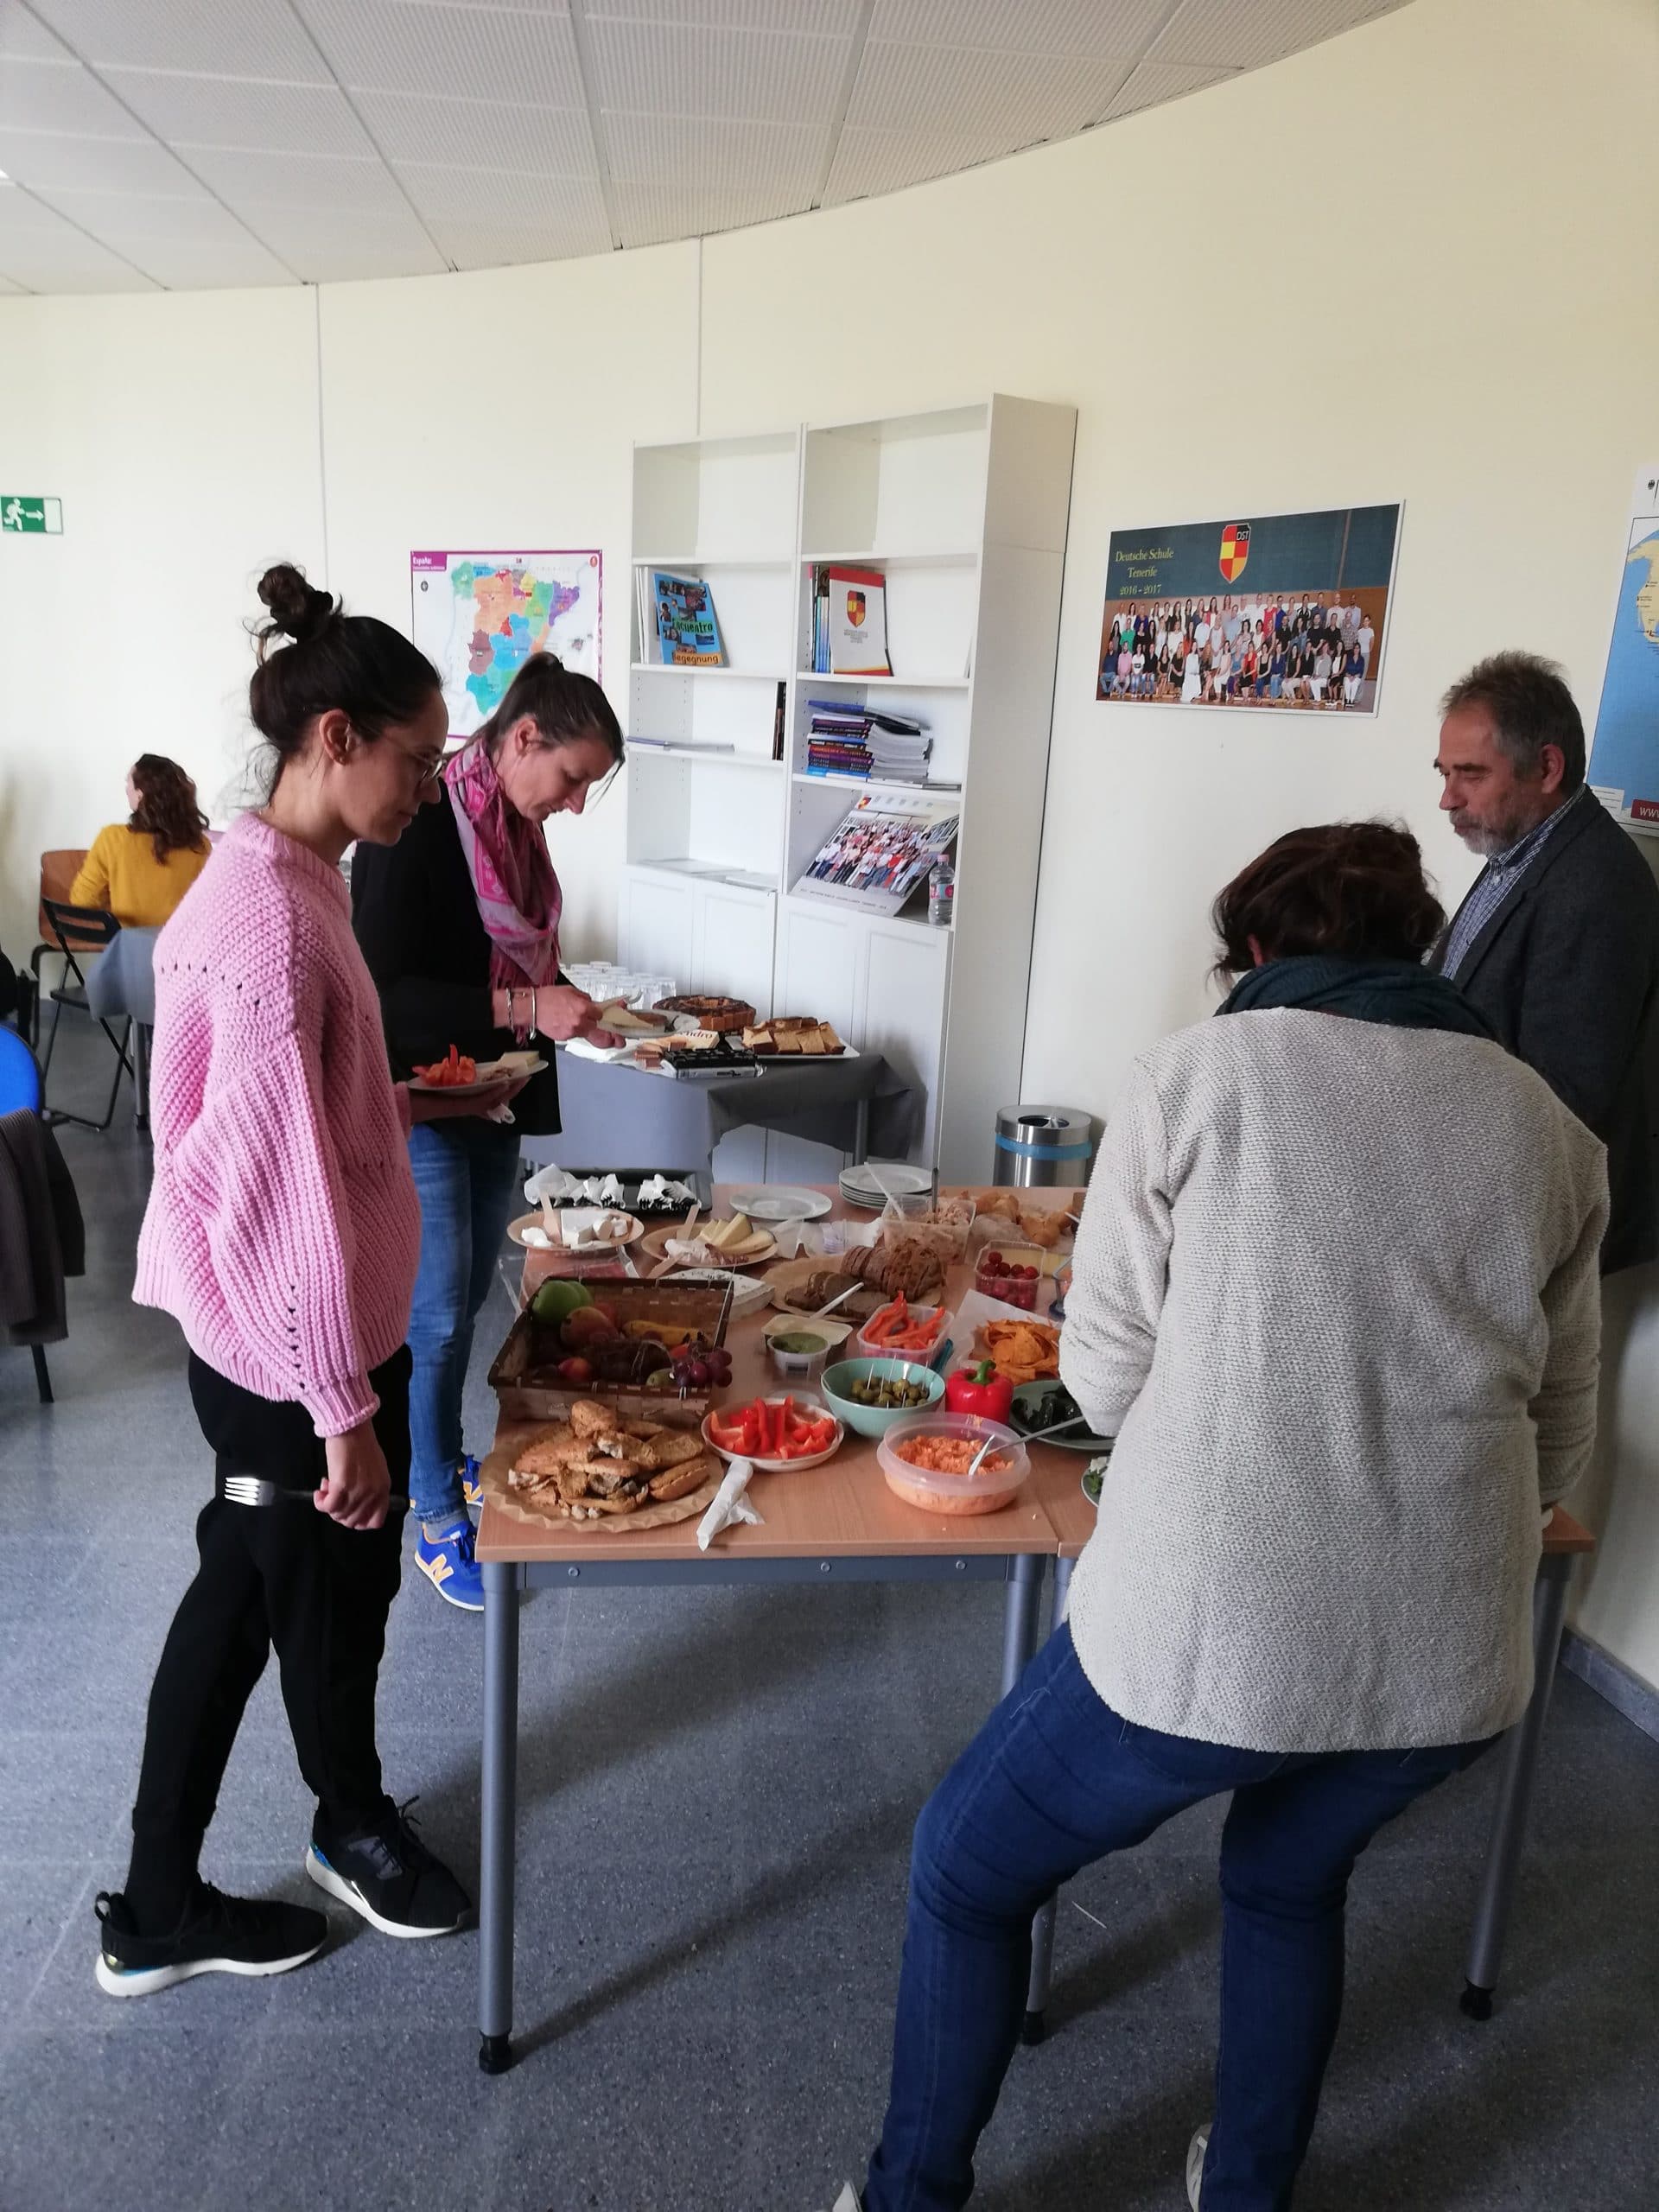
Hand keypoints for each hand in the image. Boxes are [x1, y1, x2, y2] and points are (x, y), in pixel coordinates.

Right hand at [315, 1420, 391, 1528]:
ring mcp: (359, 1491)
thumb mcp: (375, 1470)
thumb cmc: (361, 1444)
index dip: (359, 1522)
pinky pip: (328, 1507)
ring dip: (329, 1506)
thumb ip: (369, 1488)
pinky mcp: (342, 1486)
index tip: (348, 1512)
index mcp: (384, 1489)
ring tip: (326, 1488)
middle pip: (353, 1521)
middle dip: (340, 1513)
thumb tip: (354, 1503)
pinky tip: (319, 1493)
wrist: (351, 1427)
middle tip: (334, 1495)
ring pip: (339, 1515)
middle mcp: (373, 1493)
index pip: (375, 1521)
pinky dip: (320, 1503)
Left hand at [407, 1074, 528, 1122]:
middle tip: (527, 1077)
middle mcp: (468, 1106)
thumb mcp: (439, 1082)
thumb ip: (452, 1078)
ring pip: (494, 1101)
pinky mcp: (461, 1107)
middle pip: (498, 1100)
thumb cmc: (419, 1093)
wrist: (407, 1104)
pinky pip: (482, 1101)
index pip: (491, 1098)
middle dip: (514, 1089)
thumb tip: (461, 1066)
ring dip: (510, 1090)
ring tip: (522, 1079)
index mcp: (465, 1101)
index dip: (506, 1091)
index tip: (517, 1079)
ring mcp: (466, 1107)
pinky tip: (504, 1085)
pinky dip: (495, 1093)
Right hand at [535, 984, 621, 1046]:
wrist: (533, 1008)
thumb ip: (583, 997)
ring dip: (581, 1027)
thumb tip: (590, 1001)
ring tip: (570, 1020)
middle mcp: (579, 1021)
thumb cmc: (547, 998)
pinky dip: (571, 1031)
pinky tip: (563, 1023)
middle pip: (593, 1025)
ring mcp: (572, 1031)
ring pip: (584, 1032)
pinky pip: (573, 1035)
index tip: (593, 1012)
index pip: (599, 1014)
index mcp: (582, 1007)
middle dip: (589, 1020)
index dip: (595, 1012)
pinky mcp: (564, 1037)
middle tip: (581, 1016)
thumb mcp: (569, 990)